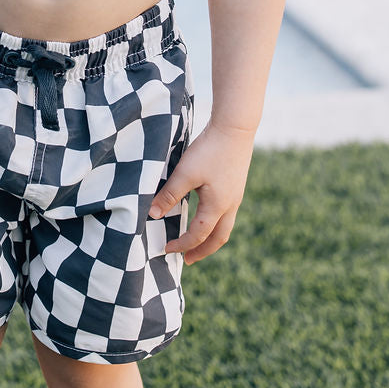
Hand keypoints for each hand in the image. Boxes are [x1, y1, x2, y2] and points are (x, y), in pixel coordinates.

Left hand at [148, 123, 254, 264]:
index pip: (199, 235)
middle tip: (188, 260)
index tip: (167, 250)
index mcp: (217, 206)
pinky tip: (205, 215)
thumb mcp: (185, 173)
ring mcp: (236, 195)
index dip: (182, 245)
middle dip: (203, 251)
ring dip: (211, 238)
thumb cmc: (210, 150)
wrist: (235, 127)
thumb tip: (152, 215)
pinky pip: (227, 214)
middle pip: (219, 238)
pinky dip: (215, 223)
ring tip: (197, 242)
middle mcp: (231, 205)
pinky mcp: (236, 185)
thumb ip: (169, 194)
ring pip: (225, 226)